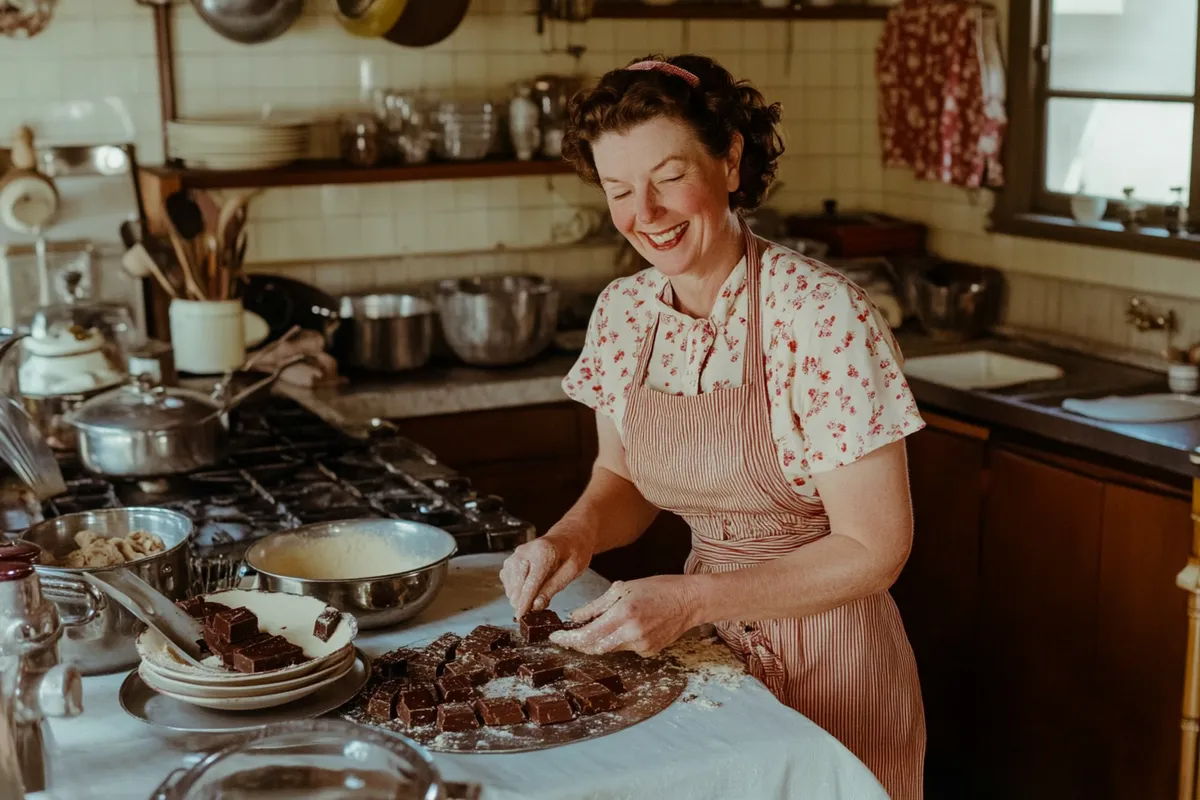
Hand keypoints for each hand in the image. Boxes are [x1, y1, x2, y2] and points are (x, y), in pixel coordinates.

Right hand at [500, 524, 593, 618]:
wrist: (568, 537)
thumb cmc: (574, 552)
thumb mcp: (572, 570)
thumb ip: (553, 588)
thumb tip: (536, 606)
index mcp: (542, 551)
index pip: (530, 582)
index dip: (525, 602)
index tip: (520, 616)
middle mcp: (524, 552)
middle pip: (517, 585)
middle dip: (523, 602)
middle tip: (537, 608)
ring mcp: (515, 555)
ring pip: (510, 586)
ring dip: (520, 597)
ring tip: (537, 597)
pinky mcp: (511, 561)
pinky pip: (508, 582)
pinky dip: (516, 591)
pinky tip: (529, 591)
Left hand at [549, 575, 702, 656]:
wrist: (689, 600)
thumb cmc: (657, 588)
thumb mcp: (623, 588)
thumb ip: (596, 606)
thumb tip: (573, 618)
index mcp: (623, 613)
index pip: (586, 635)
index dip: (568, 640)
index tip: (555, 638)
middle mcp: (632, 633)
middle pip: (595, 647)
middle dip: (578, 644)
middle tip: (568, 637)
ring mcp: (642, 645)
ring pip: (609, 649)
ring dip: (599, 640)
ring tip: (602, 624)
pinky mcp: (649, 652)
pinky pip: (625, 649)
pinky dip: (619, 640)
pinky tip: (629, 626)